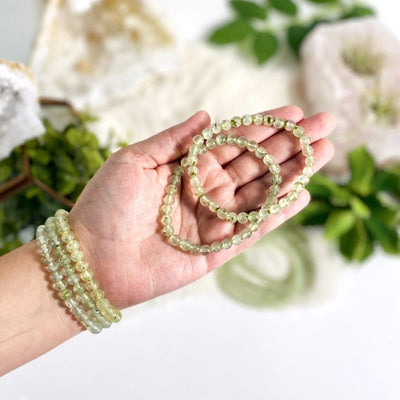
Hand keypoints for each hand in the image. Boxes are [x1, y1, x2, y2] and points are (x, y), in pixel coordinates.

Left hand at [69, 106, 334, 308]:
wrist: (92, 258)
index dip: (264, 127)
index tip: (295, 112)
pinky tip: (301, 196)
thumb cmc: (106, 204)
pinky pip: (253, 230)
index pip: (234, 142)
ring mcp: (214, 220)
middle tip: (326, 126)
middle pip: (256, 165)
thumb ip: (173, 139)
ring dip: (293, 174)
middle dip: (290, 146)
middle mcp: (206, 191)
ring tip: (324, 154)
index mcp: (188, 167)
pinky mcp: (217, 250)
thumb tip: (206, 114)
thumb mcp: (134, 160)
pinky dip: (277, 214)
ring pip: (261, 194)